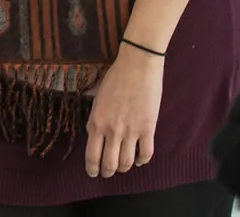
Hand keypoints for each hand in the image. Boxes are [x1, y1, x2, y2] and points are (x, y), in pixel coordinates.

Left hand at [85, 44, 163, 177]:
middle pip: (109, 164)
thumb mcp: (97, 99)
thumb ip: (95, 118)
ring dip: (124, 167)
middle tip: (107, 173)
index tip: (93, 173)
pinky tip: (139, 159)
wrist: (137, 66)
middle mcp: (111, 130)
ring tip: (123, 166)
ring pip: (126, 162)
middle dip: (107, 172)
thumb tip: (94, 134)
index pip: (91, 155)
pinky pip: (146, 154)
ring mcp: (131, 131)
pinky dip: (142, 161)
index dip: (92, 168)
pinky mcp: (148, 128)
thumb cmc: (115, 77)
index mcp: (96, 122)